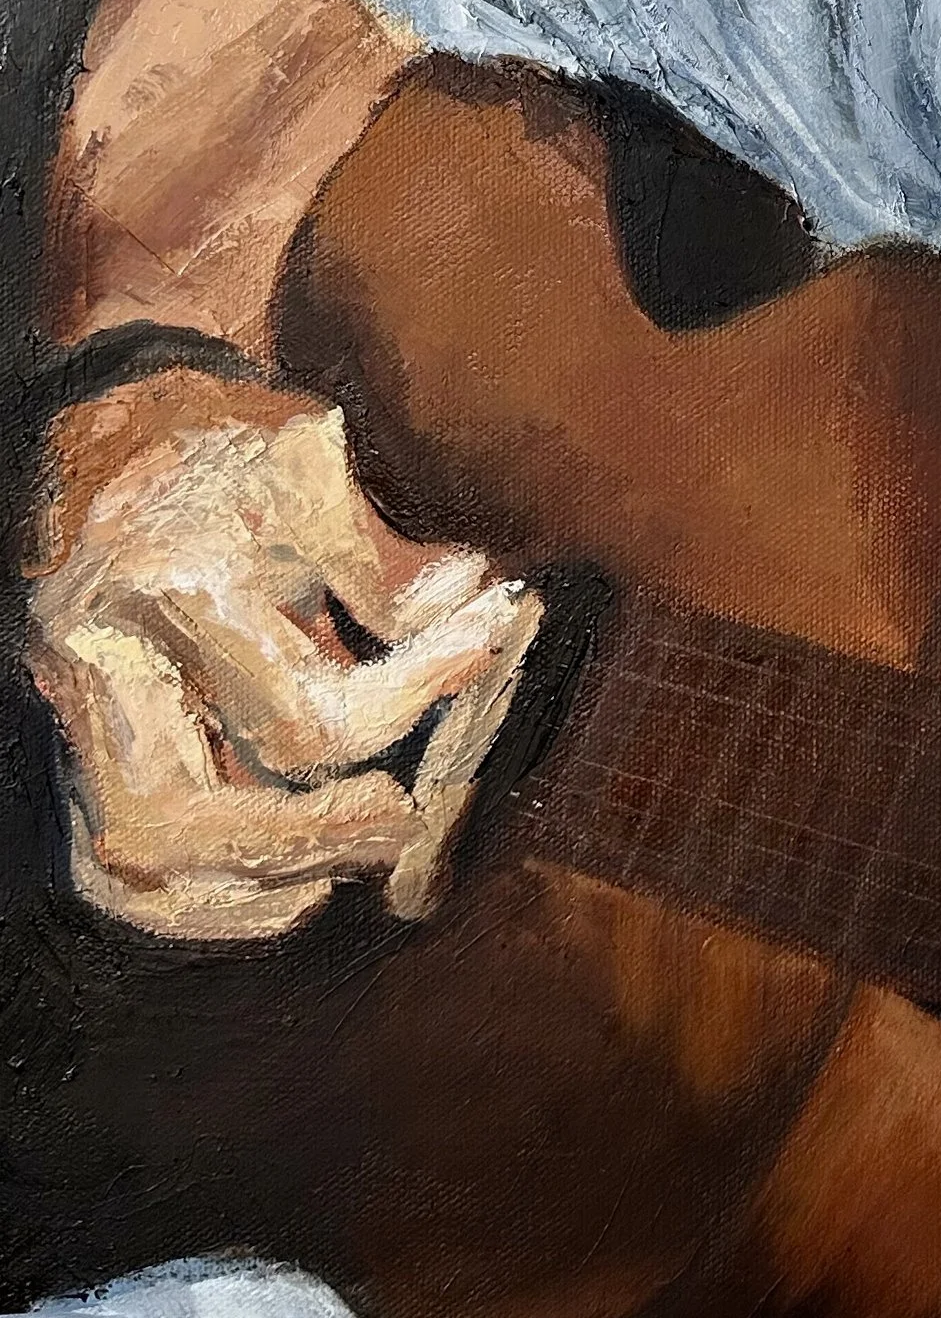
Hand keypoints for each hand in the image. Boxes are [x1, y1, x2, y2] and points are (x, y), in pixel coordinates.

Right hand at [25, 371, 538, 940]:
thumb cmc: (228, 446)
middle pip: (172, 819)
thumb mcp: (314, 466)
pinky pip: (119, 858)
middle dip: (301, 838)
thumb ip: (388, 562)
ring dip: (248, 882)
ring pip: (131, 857)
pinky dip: (201, 892)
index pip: (299, 714)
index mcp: (168, 590)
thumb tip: (472, 608)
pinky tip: (292, 879)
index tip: (486, 641)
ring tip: (355, 852)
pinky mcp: (85, 735)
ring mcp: (77, 707)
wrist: (120, 425)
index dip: (415, 697)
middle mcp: (100, 662)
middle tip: (404, 817)